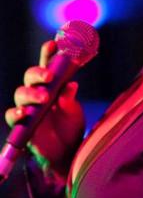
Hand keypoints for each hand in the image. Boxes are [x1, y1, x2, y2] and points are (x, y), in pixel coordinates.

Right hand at [4, 40, 84, 180]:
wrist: (65, 153)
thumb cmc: (70, 127)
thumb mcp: (74, 112)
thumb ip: (70, 100)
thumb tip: (71, 85)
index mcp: (53, 85)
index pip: (48, 65)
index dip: (48, 53)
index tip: (53, 44)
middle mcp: (38, 92)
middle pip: (31, 76)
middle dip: (38, 72)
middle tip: (49, 76)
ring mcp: (28, 106)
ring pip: (21, 92)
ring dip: (31, 92)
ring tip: (44, 97)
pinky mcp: (21, 123)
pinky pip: (12, 115)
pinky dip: (16, 113)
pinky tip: (23, 113)